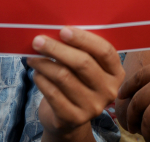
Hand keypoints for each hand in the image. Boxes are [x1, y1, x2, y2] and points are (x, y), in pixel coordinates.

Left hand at [27, 27, 123, 141]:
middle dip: (57, 49)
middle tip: (38, 41)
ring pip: (64, 77)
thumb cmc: (76, 83)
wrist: (68, 120)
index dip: (84, 39)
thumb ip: (81, 50)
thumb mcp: (87, 67)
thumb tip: (57, 30)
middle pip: (82, 63)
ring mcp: (93, 107)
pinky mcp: (74, 119)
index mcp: (116, 73)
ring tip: (32, 57)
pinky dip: (41, 80)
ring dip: (44, 64)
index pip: (104, 51)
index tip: (63, 30)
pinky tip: (36, 74)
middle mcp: (109, 91)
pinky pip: (53, 94)